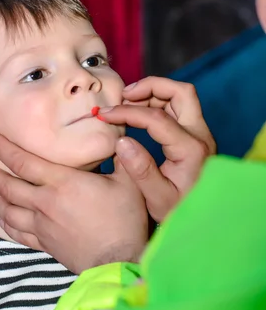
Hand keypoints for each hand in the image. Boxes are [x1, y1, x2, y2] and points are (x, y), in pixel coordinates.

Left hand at [0, 136, 147, 273]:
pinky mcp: (44, 243)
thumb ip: (123, 158)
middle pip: (8, 186)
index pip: (23, 162)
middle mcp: (45, 202)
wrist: (119, 262)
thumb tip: (121, 138)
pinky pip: (17, 232)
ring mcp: (42, 225)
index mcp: (62, 183)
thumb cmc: (124, 220)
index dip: (4, 149)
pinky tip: (3, 217)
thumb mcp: (128, 183)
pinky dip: (6, 222)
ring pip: (8, 210)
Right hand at [98, 77, 215, 221]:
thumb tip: (122, 142)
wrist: (204, 222)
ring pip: (181, 97)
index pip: (157, 117)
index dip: (128, 112)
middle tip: (124, 96)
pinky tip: (139, 113)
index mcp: (191, 150)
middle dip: (151, 87)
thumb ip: (141, 170)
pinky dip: (158, 104)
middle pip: (181, 92)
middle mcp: (200, 136)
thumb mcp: (158, 199)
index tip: (106, 115)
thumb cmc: (180, 213)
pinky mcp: (196, 138)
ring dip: (154, 93)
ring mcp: (201, 135)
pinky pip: (179, 109)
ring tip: (127, 102)